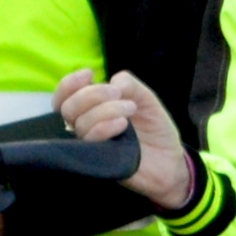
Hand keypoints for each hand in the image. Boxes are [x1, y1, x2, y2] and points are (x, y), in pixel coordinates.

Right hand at [58, 73, 197, 214]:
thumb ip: (128, 84)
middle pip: (68, 108)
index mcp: (93, 109)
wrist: (170, 160)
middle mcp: (87, 126)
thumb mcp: (146, 98)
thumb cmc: (155, 128)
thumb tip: (110, 81)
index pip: (65, 96)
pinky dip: (104, 127)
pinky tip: (122, 124)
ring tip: (131, 109)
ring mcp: (92, 145)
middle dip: (92, 94)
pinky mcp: (99, 162)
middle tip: (118, 93)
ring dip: (105, 110)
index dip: (70, 84)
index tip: (89, 73)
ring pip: (80, 123)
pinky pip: (91, 142)